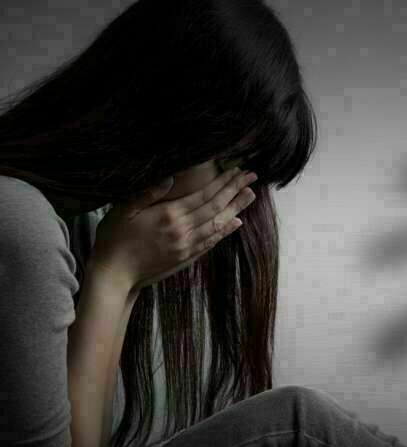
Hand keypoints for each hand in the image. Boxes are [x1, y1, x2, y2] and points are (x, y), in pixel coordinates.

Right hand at [88, 166, 257, 292]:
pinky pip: (211, 242)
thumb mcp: (123, 210)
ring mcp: (187, 246)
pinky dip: (225, 231)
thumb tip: (170, 177)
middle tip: (252, 177)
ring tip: (250, 195)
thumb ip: (147, 193)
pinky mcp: (186, 258)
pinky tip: (236, 222)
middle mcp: (183, 230)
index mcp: (169, 215)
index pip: (205, 194)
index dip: (224, 182)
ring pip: (218, 224)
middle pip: (216, 207)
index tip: (238, 170)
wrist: (114, 275)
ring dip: (236, 208)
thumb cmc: (113, 239)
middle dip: (236, 190)